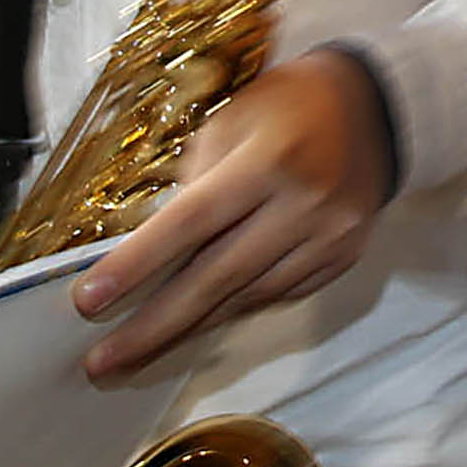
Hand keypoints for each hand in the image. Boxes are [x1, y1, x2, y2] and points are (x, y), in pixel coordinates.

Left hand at [72, 51, 395, 380]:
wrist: (377, 105)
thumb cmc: (292, 104)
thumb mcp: (232, 121)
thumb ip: (194, 181)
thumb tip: (158, 246)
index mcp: (269, 160)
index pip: (192, 222)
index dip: (137, 266)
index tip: (90, 303)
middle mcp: (305, 202)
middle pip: (217, 276)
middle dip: (154, 325)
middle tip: (102, 362)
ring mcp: (331, 234)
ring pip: (249, 296)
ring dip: (192, 326)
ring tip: (141, 350)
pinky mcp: (346, 255)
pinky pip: (282, 294)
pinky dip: (239, 307)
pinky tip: (206, 316)